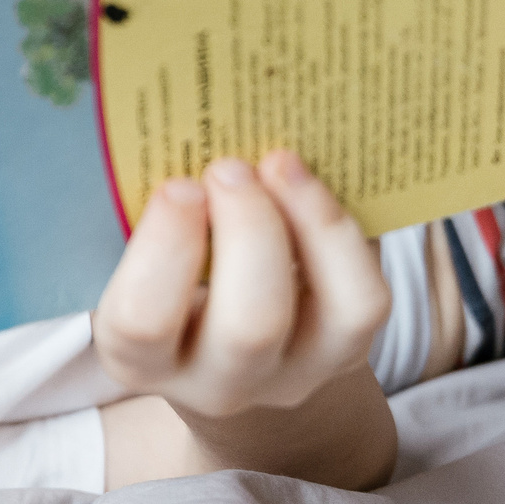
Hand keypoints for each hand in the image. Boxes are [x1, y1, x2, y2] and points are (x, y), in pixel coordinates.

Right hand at [94, 153, 391, 419]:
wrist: (226, 337)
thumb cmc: (170, 274)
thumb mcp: (146, 255)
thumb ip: (161, 213)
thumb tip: (198, 121)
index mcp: (139, 356)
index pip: (143, 323)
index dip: (165, 249)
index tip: (180, 185)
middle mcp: (217, 382)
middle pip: (249, 327)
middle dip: (249, 230)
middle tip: (232, 167)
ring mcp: (292, 376)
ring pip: (332, 315)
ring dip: (309, 223)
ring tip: (279, 162)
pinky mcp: (345, 354)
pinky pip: (365, 298)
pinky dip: (341, 231)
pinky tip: (310, 185)